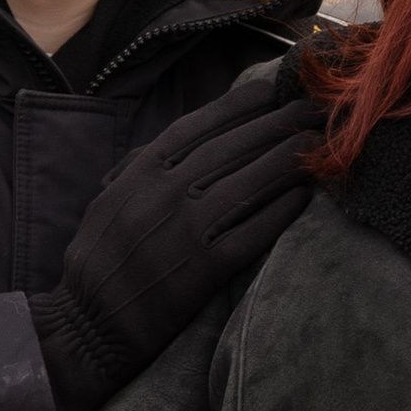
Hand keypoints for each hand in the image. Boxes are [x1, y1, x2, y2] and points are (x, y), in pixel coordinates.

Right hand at [28, 79, 323, 410]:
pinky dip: (280, 211)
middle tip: (316, 106)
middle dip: (279, 122)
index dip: (242, 104)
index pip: (200, 125)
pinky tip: (304, 195)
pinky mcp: (204, 269)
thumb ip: (143, 164)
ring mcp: (186, 230)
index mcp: (140, 171)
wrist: (89, 323)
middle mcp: (165, 193)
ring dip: (290, 159)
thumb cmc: (100, 257)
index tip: (275, 88)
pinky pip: (252, 232)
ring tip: (322, 143)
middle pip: (234, 147)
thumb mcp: (109, 198)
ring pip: (250, 183)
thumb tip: (186, 139)